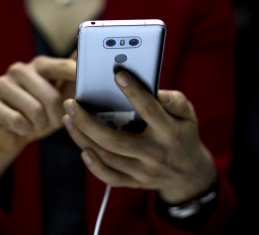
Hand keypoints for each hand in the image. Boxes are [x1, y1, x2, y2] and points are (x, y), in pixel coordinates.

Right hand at [0, 55, 75, 183]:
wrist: (11, 136)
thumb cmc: (41, 114)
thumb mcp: (62, 99)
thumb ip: (73, 80)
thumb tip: (82, 55)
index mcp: (39, 64)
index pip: (63, 67)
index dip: (77, 78)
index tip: (90, 88)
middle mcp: (19, 69)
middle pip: (51, 96)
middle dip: (57, 116)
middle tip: (54, 122)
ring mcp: (1, 84)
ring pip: (34, 110)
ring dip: (40, 125)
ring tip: (37, 124)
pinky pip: (17, 121)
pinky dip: (25, 130)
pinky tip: (21, 128)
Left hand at [63, 70, 217, 203]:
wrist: (190, 175)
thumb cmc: (183, 134)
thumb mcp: (188, 115)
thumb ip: (174, 101)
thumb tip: (156, 90)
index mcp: (169, 132)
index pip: (149, 110)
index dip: (134, 91)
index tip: (118, 74)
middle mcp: (154, 153)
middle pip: (115, 140)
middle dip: (87, 121)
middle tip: (70, 103)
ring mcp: (143, 171)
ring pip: (107, 157)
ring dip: (83, 138)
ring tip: (68, 118)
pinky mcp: (134, 182)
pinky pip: (110, 177)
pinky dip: (94, 165)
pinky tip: (82, 149)